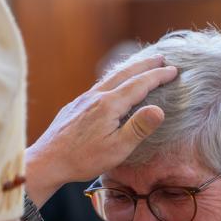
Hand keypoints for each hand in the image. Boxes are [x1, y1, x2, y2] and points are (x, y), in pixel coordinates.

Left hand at [24, 55, 178, 205]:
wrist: (46, 161)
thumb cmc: (83, 159)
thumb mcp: (117, 148)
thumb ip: (138, 128)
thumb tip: (159, 109)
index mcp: (109, 105)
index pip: (139, 84)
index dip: (158, 76)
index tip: (173, 70)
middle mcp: (95, 97)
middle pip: (125, 74)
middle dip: (145, 65)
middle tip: (162, 58)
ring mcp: (83, 100)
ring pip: (110, 78)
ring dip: (129, 70)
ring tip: (140, 67)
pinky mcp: (74, 106)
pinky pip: (99, 86)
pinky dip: (113, 79)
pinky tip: (112, 86)